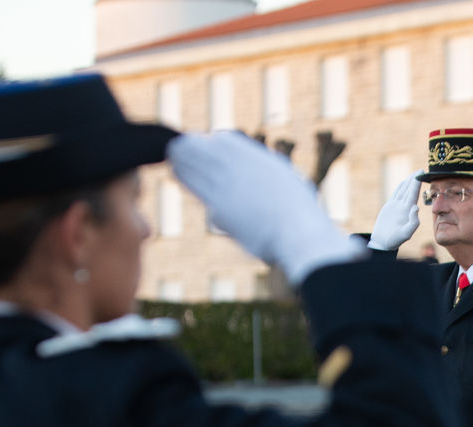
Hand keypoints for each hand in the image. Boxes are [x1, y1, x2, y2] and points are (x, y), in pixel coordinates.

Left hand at [167, 132, 360, 284]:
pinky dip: (183, 171)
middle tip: (178, 146)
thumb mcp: (293, 207)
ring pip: (203, 161)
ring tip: (170, 152)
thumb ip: (276, 199)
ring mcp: (236, 181)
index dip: (219, 146)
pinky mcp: (222, 197)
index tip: (207, 147)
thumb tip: (278, 208)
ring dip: (185, 155)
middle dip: (197, 147)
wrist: (301, 235)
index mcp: (269, 165)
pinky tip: (173, 166)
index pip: (236, 145)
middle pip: (216, 149)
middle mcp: (251, 167)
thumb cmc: (302, 230)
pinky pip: (197, 179)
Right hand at [369, 172, 421, 250]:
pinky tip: (404, 182)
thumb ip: (413, 222)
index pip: (414, 194)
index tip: (423, 175)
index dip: (418, 184)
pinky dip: (400, 187)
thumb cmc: (395, 240)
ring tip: (414, 174)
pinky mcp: (390, 207)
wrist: (383, 242)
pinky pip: (396, 194)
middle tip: (421, 170)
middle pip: (410, 190)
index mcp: (409, 211)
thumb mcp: (406, 233)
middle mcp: (405, 207)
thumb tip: (416, 207)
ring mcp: (398, 206)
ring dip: (409, 182)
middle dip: (415, 180)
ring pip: (404, 190)